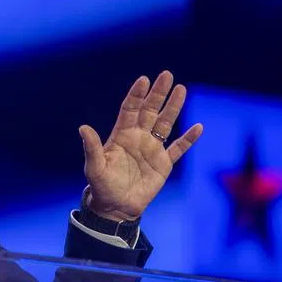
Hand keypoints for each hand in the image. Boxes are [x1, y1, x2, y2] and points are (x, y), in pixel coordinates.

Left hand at [80, 71, 202, 221]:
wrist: (116, 207)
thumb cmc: (102, 186)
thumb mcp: (95, 167)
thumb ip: (92, 148)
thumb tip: (83, 128)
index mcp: (121, 135)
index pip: (130, 109)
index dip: (136, 95)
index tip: (144, 79)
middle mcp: (138, 138)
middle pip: (149, 110)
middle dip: (158, 93)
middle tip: (166, 75)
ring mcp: (152, 149)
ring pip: (165, 124)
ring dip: (173, 108)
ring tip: (181, 89)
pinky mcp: (163, 164)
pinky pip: (178, 148)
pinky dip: (188, 139)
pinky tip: (198, 127)